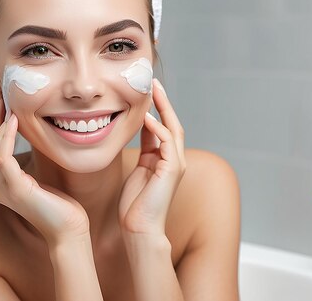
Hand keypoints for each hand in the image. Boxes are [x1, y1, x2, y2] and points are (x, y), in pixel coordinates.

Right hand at [0, 92, 90, 248]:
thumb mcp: (40, 175)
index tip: (3, 102)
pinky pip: (2, 159)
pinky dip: (5, 137)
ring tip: (8, 105)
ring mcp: (3, 190)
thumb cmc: (60, 203)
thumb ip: (29, 160)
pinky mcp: (15, 191)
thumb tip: (30, 134)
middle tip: (2, 97)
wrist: (70, 229)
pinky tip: (14, 122)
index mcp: (0, 182)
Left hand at [117, 78, 186, 235]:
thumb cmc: (135, 204)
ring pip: (173, 128)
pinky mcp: (172, 169)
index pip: (164, 126)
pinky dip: (158, 128)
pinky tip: (146, 117)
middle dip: (163, 102)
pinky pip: (167, 142)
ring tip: (152, 91)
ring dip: (162, 108)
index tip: (148, 90)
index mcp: (165, 159)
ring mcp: (176, 164)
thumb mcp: (139, 167)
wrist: (139, 228)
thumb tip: (142, 127)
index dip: (157, 108)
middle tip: (153, 82)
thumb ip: (144, 148)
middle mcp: (175, 159)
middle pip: (172, 123)